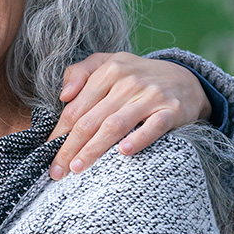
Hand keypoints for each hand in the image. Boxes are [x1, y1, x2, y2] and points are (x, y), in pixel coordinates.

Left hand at [48, 52, 210, 179]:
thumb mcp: (107, 63)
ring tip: (78, 167)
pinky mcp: (172, 110)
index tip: (47, 151)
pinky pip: (153, 127)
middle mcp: (128, 82)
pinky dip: (138, 139)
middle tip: (58, 170)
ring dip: (94, 148)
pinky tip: (123, 152)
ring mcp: (151, 96)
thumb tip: (63, 95)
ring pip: (115, 125)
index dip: (59, 131)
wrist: (186, 79)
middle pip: (91, 119)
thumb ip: (79, 72)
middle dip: (70, 147)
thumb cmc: (136, 77)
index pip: (76, 107)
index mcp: (108, 71)